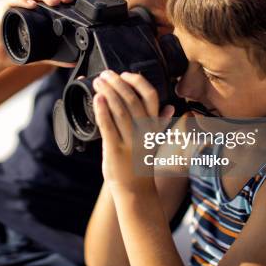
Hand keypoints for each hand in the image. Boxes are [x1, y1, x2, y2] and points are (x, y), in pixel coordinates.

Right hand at [0, 0, 79, 69]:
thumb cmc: (17, 49)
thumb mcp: (41, 54)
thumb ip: (57, 57)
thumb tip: (74, 61)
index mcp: (40, 10)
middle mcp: (29, 4)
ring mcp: (17, 5)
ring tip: (54, 1)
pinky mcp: (5, 10)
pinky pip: (13, 0)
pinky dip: (23, 0)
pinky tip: (32, 5)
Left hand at [93, 70, 174, 191]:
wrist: (136, 191)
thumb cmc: (141, 164)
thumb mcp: (154, 142)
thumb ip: (159, 123)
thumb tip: (169, 107)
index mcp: (153, 126)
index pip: (151, 97)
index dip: (138, 82)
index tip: (125, 74)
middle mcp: (143, 132)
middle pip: (132, 100)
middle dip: (117, 83)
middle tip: (105, 74)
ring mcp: (130, 141)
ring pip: (120, 110)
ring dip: (108, 92)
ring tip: (98, 82)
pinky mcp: (115, 150)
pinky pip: (108, 126)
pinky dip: (102, 110)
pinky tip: (96, 99)